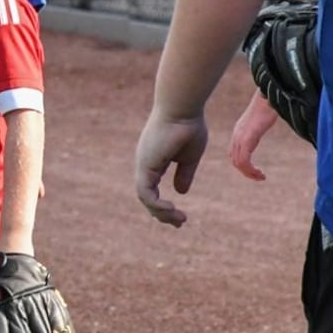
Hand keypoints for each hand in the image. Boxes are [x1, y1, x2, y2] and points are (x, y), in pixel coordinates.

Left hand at [134, 112, 207, 226]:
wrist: (183, 109)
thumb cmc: (189, 126)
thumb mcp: (189, 157)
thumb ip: (184, 174)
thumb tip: (180, 192)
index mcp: (155, 161)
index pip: (153, 188)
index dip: (164, 204)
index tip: (181, 216)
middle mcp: (145, 163)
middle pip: (147, 196)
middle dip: (161, 213)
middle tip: (179, 223)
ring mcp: (143, 164)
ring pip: (144, 197)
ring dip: (161, 212)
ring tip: (179, 219)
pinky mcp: (145, 166)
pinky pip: (145, 193)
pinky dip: (156, 205)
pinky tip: (172, 208)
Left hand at [228, 96, 281, 181]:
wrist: (269, 93)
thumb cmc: (270, 102)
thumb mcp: (263, 116)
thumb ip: (262, 124)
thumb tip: (271, 124)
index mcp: (240, 130)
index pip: (234, 152)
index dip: (243, 164)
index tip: (256, 170)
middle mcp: (237, 134)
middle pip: (234, 159)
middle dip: (246, 171)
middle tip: (259, 177)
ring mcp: (241, 136)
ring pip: (238, 162)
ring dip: (249, 173)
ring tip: (261, 177)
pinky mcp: (248, 138)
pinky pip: (244, 160)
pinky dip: (250, 170)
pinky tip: (261, 173)